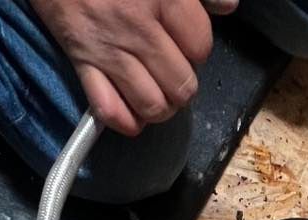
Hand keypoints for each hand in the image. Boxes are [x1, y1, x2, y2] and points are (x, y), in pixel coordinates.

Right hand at [29, 0, 237, 135]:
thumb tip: (226, 6)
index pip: (200, 47)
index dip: (198, 51)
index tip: (186, 44)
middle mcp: (138, 28)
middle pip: (181, 86)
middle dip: (182, 87)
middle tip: (172, 74)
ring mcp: (109, 49)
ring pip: (151, 105)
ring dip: (159, 108)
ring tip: (156, 95)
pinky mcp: (81, 62)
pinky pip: (109, 111)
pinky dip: (125, 121)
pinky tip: (132, 111)